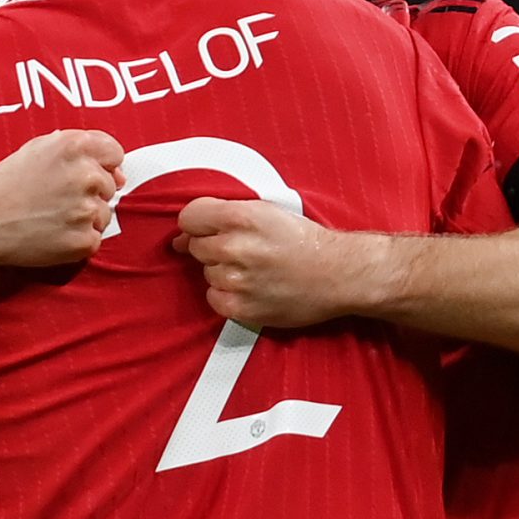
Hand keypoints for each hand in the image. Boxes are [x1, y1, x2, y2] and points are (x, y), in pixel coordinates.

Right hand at [0, 129, 125, 269]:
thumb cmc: (6, 185)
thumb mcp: (39, 149)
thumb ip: (80, 150)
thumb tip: (119, 175)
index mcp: (75, 146)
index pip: (115, 153)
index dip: (101, 165)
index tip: (82, 176)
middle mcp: (86, 175)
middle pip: (110, 186)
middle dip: (89, 193)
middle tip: (55, 199)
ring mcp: (86, 209)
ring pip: (104, 214)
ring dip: (84, 218)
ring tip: (51, 218)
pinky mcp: (84, 241)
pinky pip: (94, 240)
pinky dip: (77, 241)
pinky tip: (52, 234)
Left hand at [171, 196, 378, 328]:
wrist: (339, 274)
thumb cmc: (303, 240)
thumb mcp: (266, 210)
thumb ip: (223, 216)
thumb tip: (179, 237)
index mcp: (241, 217)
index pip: (188, 218)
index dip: (198, 224)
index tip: (211, 230)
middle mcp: (234, 248)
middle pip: (195, 247)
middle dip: (213, 248)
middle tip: (245, 251)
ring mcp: (236, 281)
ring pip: (207, 273)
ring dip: (224, 272)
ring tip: (255, 271)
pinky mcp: (240, 308)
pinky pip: (214, 298)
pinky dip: (228, 295)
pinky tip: (253, 289)